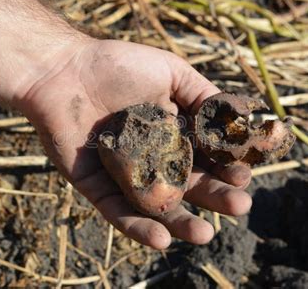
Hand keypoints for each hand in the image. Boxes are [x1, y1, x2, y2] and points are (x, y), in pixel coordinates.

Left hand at [16, 39, 251, 248]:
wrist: (64, 71)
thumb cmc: (117, 67)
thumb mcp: (170, 72)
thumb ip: (203, 95)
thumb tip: (240, 117)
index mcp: (173, 133)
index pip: (206, 156)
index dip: (226, 166)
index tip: (243, 173)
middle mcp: (153, 158)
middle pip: (188, 184)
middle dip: (215, 197)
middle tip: (239, 206)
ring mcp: (126, 175)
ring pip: (157, 206)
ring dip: (181, 223)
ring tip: (204, 235)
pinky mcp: (97, 188)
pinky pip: (118, 212)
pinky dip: (138, 227)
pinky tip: (162, 240)